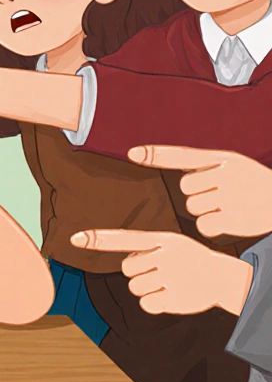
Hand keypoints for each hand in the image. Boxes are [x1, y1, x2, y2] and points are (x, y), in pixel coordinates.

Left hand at [71, 229, 253, 314]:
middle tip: (160, 270)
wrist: (222, 277)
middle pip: (127, 269)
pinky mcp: (174, 300)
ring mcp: (170, 278)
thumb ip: (142, 245)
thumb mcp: (169, 242)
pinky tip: (169, 295)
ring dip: (146, 288)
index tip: (74, 238)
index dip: (98, 239)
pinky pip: (145, 305)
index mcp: (160, 239)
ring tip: (167, 282)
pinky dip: (154, 303)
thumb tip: (116, 255)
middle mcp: (164, 256)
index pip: (124, 238)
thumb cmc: (188, 257)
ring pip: (134, 288)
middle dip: (138, 272)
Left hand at [128, 145, 271, 237]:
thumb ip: (196, 161)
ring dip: (205, 210)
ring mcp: (231, 197)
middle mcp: (225, 174)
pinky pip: (204, 226)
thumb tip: (148, 155)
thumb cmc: (249, 181)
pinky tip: (228, 220)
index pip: (183, 155)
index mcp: (221, 158)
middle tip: (221, 194)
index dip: (156, 154)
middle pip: (186, 189)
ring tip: (228, 206)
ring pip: (193, 207)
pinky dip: (213, 227)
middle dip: (198, 194)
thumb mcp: (229, 162)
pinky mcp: (234, 220)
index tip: (132, 154)